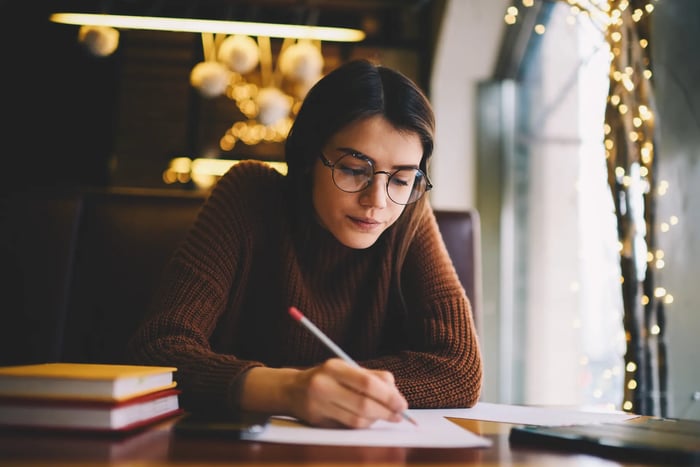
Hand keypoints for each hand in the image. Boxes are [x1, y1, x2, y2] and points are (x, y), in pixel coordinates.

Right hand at [288, 358, 407, 427]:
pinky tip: (369, 420)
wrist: (292, 390)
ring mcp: (319, 405)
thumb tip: (395, 392)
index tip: (402, 403)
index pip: (367, 383)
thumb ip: (372, 376)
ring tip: (385, 416)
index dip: (388, 396)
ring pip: (356, 420)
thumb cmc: (326, 377)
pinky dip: (363, 425)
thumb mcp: (346, 368)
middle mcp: (324, 385)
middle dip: (386, 411)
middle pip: (363, 404)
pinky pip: (347, 427)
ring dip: (376, 420)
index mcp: (333, 368)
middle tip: (400, 415)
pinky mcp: (318, 422)